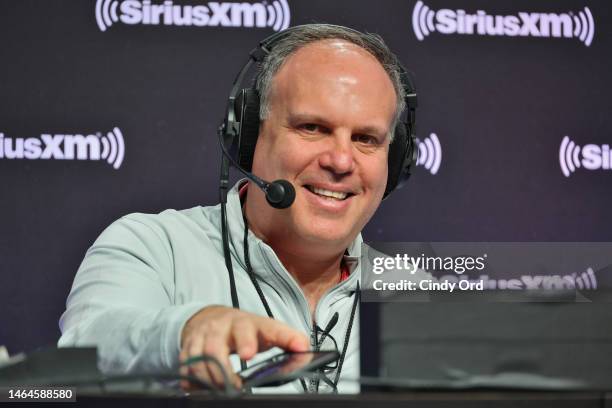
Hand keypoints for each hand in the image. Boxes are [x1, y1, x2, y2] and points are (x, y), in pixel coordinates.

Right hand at [179, 305, 308, 389]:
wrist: (215, 317)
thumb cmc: (247, 329)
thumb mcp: (269, 330)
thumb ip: (289, 338)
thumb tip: (305, 349)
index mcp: (246, 323)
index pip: (248, 328)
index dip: (247, 341)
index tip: (249, 354)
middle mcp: (222, 327)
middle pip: (216, 346)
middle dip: (222, 368)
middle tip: (232, 385)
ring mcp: (203, 336)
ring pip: (198, 358)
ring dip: (208, 378)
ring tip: (220, 390)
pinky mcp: (189, 345)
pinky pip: (184, 364)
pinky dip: (190, 379)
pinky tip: (198, 388)